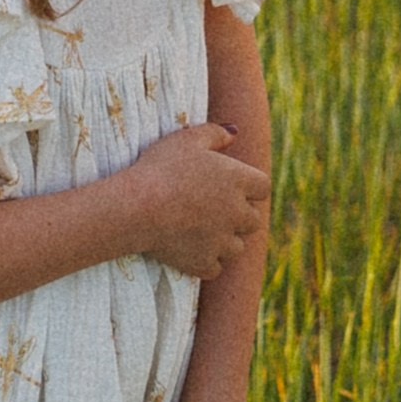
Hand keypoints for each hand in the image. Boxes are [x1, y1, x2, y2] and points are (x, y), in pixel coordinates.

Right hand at [123, 122, 269, 284]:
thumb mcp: (188, 139)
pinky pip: (215, 268)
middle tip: (217, 209)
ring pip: (237, 247)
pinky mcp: (204, 263)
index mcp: (239, 180)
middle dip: (240, 216)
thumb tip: (234, 133)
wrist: (137, 207)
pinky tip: (192, 249)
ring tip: (204, 231)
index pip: (263, 188)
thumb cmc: (162, 168)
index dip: (250, 187)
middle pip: (253, 220)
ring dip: (226, 241)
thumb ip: (216, 134)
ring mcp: (221, 241)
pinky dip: (207, 261)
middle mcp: (236, 212)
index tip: (233, 186)